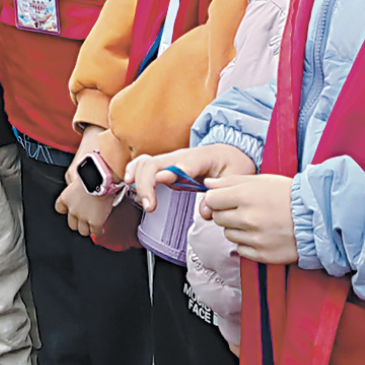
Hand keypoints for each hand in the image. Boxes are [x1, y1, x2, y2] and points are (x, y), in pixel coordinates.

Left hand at [58, 129, 118, 235]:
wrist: (100, 179)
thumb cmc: (91, 174)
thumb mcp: (77, 177)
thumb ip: (73, 183)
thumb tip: (75, 184)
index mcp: (66, 197)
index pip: (59, 208)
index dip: (65, 210)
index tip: (70, 210)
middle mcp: (72, 209)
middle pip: (71, 224)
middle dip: (78, 223)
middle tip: (85, 220)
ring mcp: (83, 217)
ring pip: (82, 231)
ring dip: (88, 229)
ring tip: (92, 226)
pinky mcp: (95, 222)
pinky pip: (96, 232)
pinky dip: (98, 232)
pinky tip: (101, 230)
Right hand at [126, 143, 255, 215]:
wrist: (227, 152)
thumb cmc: (231, 163)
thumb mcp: (235, 177)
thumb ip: (220, 194)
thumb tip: (205, 212)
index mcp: (200, 157)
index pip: (183, 163)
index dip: (173, 171)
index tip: (164, 180)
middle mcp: (179, 157)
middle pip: (154, 163)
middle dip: (147, 183)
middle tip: (151, 206)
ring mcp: (169, 161)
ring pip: (145, 163)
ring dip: (139, 181)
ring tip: (144, 202)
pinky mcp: (163, 168)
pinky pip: (142, 165)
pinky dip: (133, 172)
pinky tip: (129, 184)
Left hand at [203, 173, 296, 264]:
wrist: (317, 219)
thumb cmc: (289, 196)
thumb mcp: (261, 180)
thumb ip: (230, 182)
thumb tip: (207, 183)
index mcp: (245, 196)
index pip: (211, 199)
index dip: (216, 199)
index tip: (224, 199)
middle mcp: (248, 218)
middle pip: (217, 218)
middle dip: (225, 213)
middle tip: (242, 211)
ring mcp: (255, 239)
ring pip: (228, 234)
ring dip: (236, 229)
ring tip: (255, 222)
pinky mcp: (263, 255)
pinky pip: (240, 250)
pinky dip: (246, 243)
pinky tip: (260, 235)